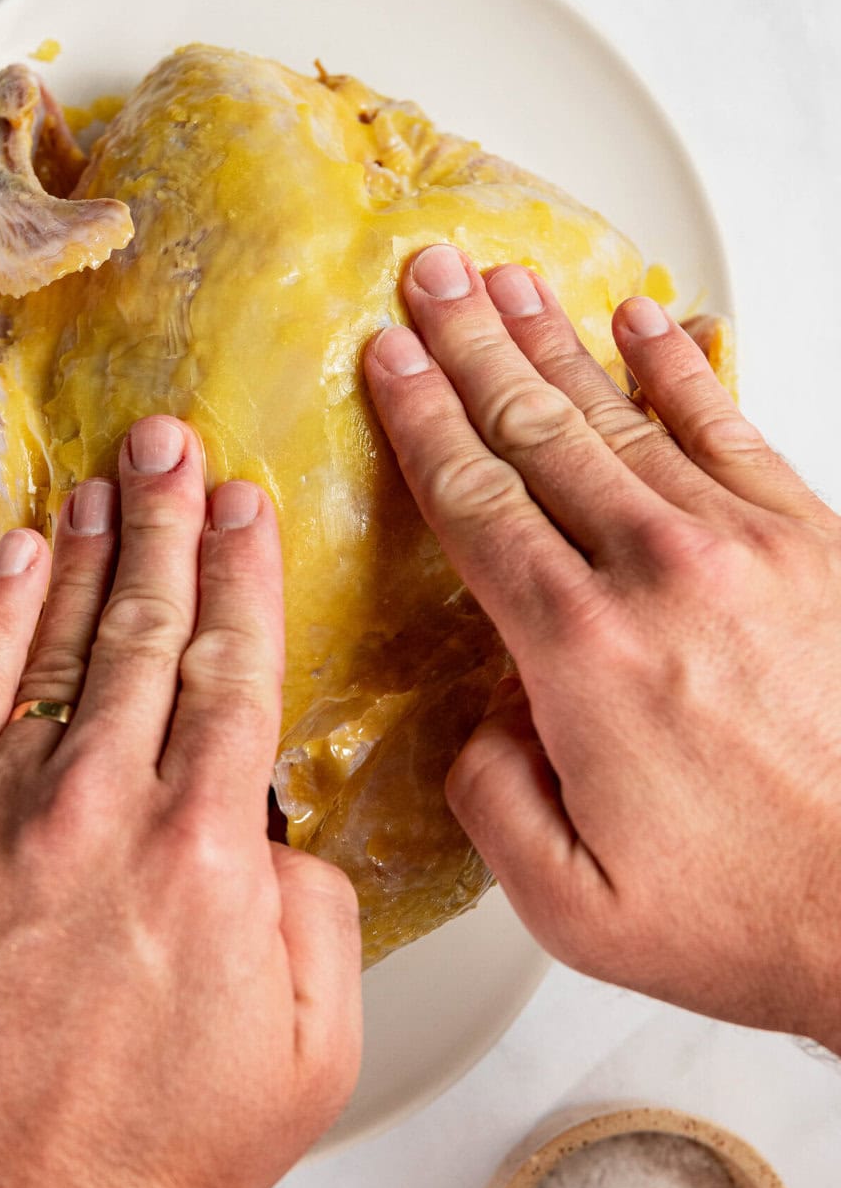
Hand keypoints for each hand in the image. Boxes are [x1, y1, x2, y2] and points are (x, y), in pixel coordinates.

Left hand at [0, 417, 360, 1187]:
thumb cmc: (154, 1155)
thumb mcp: (313, 1046)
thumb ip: (314, 909)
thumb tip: (276, 829)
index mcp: (208, 852)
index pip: (236, 667)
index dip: (244, 572)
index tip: (248, 506)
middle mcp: (102, 815)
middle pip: (148, 631)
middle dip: (168, 524)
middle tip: (174, 445)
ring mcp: (0, 824)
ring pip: (57, 649)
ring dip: (86, 553)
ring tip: (107, 480)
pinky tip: (15, 563)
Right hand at [365, 248, 840, 1049]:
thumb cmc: (758, 912)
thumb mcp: (577, 909)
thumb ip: (493, 805)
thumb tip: (476, 725)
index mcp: (585, 657)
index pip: (477, 504)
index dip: (422, 420)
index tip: (389, 360)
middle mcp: (661, 578)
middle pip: (538, 432)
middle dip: (472, 343)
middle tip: (431, 275)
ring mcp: (746, 548)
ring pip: (623, 415)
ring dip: (554, 340)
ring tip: (508, 282)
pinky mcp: (814, 544)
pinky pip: (730, 427)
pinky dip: (681, 368)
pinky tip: (648, 321)